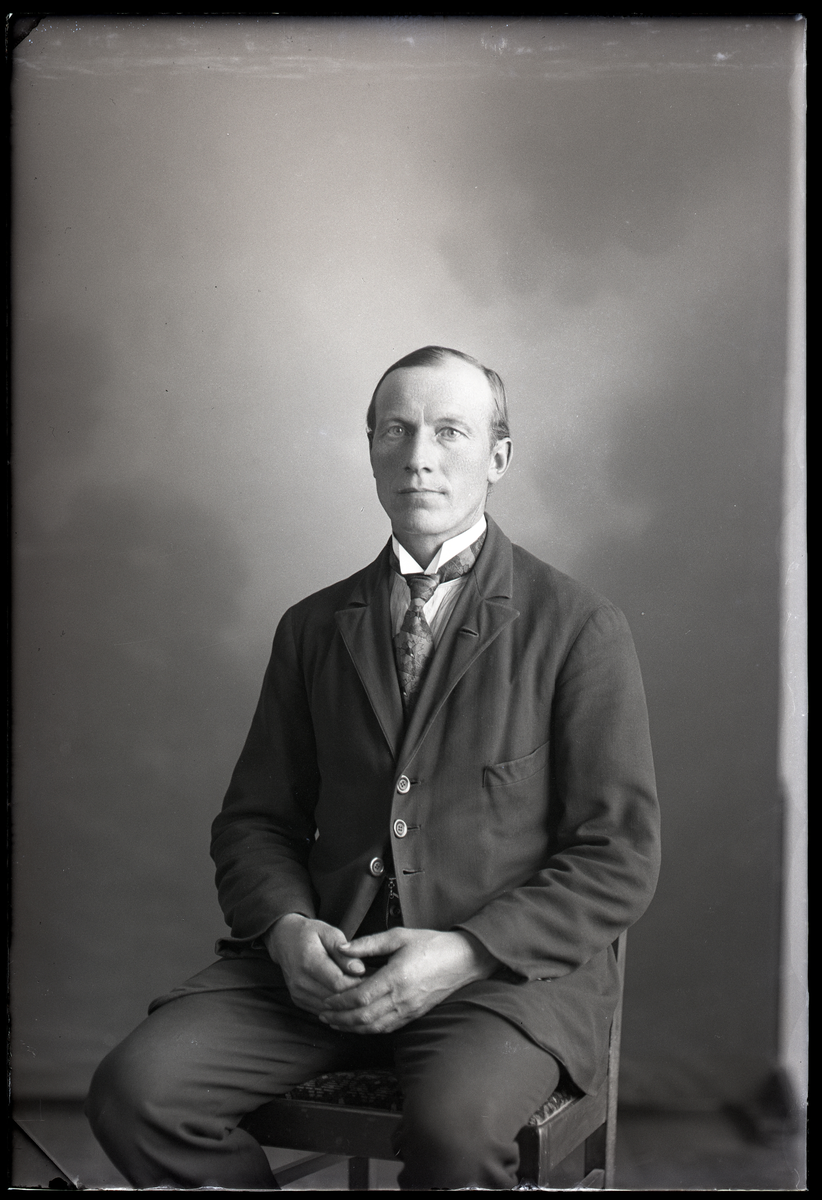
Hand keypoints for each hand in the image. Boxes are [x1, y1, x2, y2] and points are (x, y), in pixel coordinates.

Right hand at [264, 914, 366, 1014]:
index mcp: (308, 961)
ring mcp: (297, 994)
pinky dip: (337, 1008)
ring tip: (363, 992)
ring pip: (330, 1009)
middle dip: (356, 995)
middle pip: (335, 998)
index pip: (338, 983)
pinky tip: (349, 998)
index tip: (373, 978)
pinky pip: (323, 1011)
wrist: (284, 940)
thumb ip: (344, 952)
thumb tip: (360, 970)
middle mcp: (300, 981)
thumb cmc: (310, 934)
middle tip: (373, 987)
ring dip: (348, 1004)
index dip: (358, 983)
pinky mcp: (298, 1001)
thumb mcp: (329, 932)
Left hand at [318, 928, 499, 1034]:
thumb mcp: (399, 936)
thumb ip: (369, 943)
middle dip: (340, 1019)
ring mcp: (409, 1010)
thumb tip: (342, 948)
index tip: (325, 1000)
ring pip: (374, 1027)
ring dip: (351, 1028)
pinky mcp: (414, 1015)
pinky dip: (368, 1029)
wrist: (463, 960)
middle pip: (363, 1017)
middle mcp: (401, 998)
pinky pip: (387, 1028)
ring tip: (335, 1024)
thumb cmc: (431, 944)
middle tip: (323, 1015)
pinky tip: (358, 1025)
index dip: (340, 1002)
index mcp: (396, 977)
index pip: (360, 997)